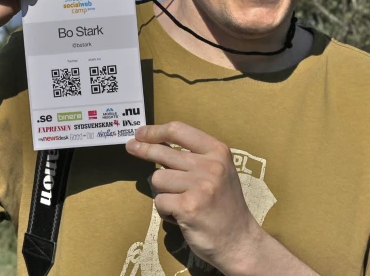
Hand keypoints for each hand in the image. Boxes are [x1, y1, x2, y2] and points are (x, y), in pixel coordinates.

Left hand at [126, 122, 262, 273]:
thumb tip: (157, 145)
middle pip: (163, 152)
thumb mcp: (218, 171)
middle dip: (143, 149)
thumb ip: (194, 157)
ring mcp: (200, 186)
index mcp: (218, 151)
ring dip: (163, 192)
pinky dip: (164, 211)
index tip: (141, 133)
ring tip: (179, 202)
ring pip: (158, 179)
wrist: (239, 240)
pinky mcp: (188, 207)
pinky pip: (159, 201)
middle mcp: (211, 165)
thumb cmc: (225, 205)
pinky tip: (180, 216)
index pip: (179, 130)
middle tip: (131, 147)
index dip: (155, 131)